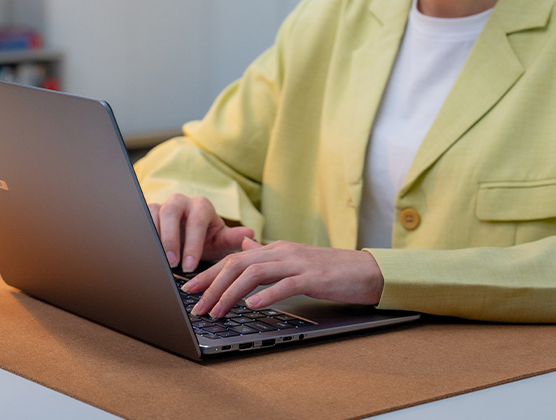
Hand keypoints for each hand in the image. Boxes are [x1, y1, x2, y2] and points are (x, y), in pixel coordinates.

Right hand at [148, 193, 254, 271]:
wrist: (190, 236)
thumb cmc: (207, 238)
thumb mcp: (220, 241)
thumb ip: (233, 238)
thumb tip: (250, 235)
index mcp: (202, 206)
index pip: (197, 221)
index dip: (193, 243)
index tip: (191, 266)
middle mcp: (181, 201)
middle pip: (172, 212)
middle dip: (171, 238)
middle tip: (172, 263)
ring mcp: (163, 205)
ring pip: (154, 213)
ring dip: (155, 237)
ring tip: (157, 260)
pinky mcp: (149, 212)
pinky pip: (142, 218)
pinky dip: (142, 235)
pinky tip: (144, 253)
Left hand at [183, 238, 384, 318]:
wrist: (365, 269)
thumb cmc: (329, 269)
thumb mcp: (293, 258)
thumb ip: (268, 253)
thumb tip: (246, 245)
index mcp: (275, 249)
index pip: (235, 258)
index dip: (211, 273)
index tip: (191, 289)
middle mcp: (282, 252)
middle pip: (238, 263)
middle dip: (213, 285)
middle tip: (197, 306)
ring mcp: (297, 263)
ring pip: (255, 273)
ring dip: (232, 293)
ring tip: (217, 311)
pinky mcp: (313, 277)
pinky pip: (285, 284)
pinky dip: (266, 295)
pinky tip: (252, 306)